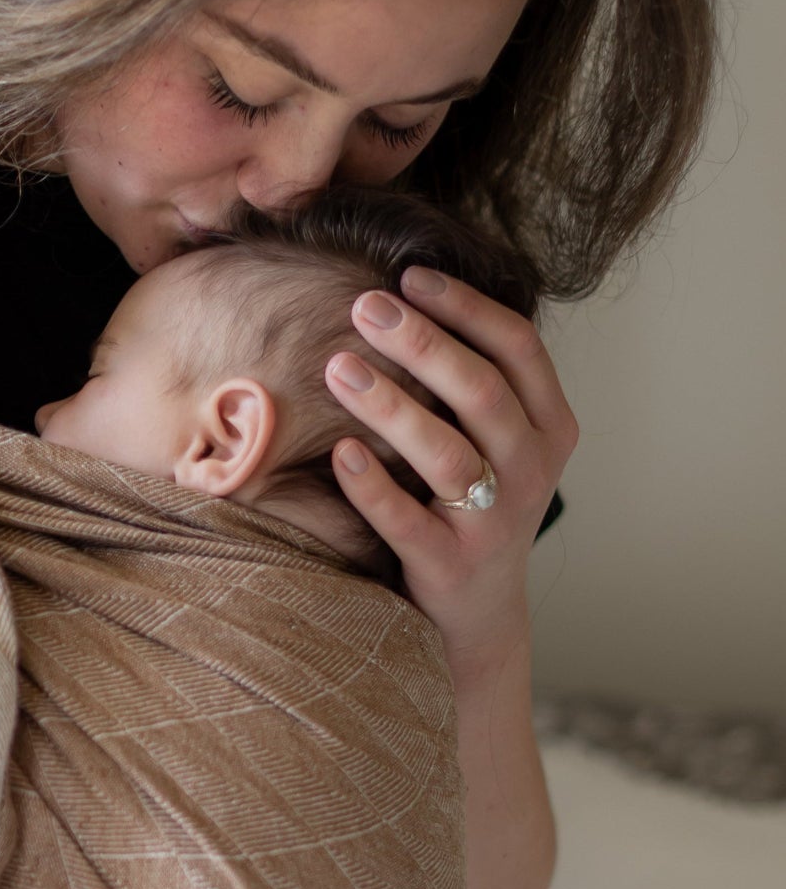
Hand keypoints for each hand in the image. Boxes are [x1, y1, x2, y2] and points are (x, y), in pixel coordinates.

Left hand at [325, 267, 577, 670]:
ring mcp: (493, 522)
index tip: (410, 274)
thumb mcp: (499, 441)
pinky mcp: (448, 567)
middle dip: (422, 342)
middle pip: (481, 391)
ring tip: (338, 367)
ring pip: (446, 453)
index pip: (519, 348)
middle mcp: (531, 471)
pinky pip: (406, 521)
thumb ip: (477, 380)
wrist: (477, 613)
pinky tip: (339, 451)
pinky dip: (372, 485)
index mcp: (550, 427)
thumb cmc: (474, 502)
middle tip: (364, 306)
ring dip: (390, 405)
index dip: (466, 306)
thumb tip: (407, 291)